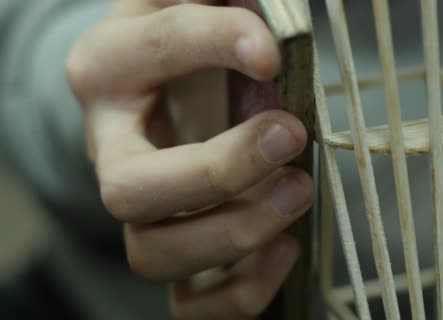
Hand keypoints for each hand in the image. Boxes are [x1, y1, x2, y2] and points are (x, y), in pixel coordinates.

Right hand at [66, 1, 312, 318]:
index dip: (213, 46)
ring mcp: (139, 211)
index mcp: (111, 70)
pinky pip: (189, 303)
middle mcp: (109, 150)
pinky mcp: (173, 251)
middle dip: (217, 170)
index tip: (270, 53)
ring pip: (154, 253)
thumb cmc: (184, 50)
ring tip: (298, 191)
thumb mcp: (195, 7)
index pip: (154, 52)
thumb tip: (267, 16)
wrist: (157, 94)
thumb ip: (222, 6)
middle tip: (290, 136)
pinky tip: (285, 249)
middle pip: (133, 189)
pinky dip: (239, 291)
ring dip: (235, 233)